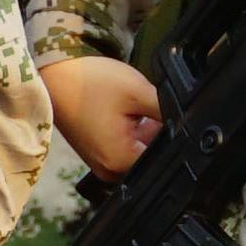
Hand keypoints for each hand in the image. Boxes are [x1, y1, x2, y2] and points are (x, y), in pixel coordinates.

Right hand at [48, 50, 165, 180]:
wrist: (54, 74)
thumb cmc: (90, 83)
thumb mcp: (139, 93)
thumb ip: (169, 110)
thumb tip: (191, 119)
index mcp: (120, 162)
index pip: (165, 156)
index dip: (173, 133)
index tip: (165, 112)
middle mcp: (109, 171)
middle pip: (151, 156)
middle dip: (156, 132)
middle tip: (146, 107)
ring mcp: (100, 163)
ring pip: (138, 150)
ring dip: (143, 131)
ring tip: (133, 107)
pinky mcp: (95, 152)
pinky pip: (123, 147)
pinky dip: (129, 131)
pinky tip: (124, 112)